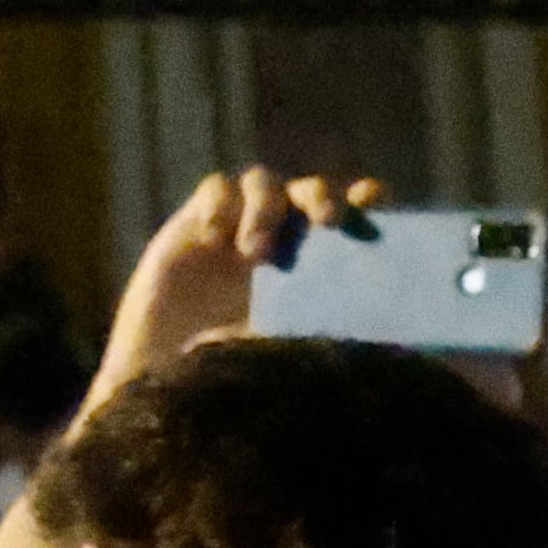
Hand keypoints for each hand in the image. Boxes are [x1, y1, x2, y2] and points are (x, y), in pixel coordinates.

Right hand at [85, 166, 380, 414]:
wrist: (172, 365)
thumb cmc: (239, 365)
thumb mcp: (290, 346)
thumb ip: (320, 328)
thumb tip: (373, 340)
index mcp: (319, 262)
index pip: (352, 215)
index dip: (368, 201)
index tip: (376, 202)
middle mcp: (283, 236)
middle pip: (311, 191)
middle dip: (322, 197)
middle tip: (327, 222)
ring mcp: (239, 225)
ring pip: (263, 182)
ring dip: (266, 208)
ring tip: (253, 253)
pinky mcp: (198, 222)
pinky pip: (215, 189)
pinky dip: (220, 206)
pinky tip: (214, 239)